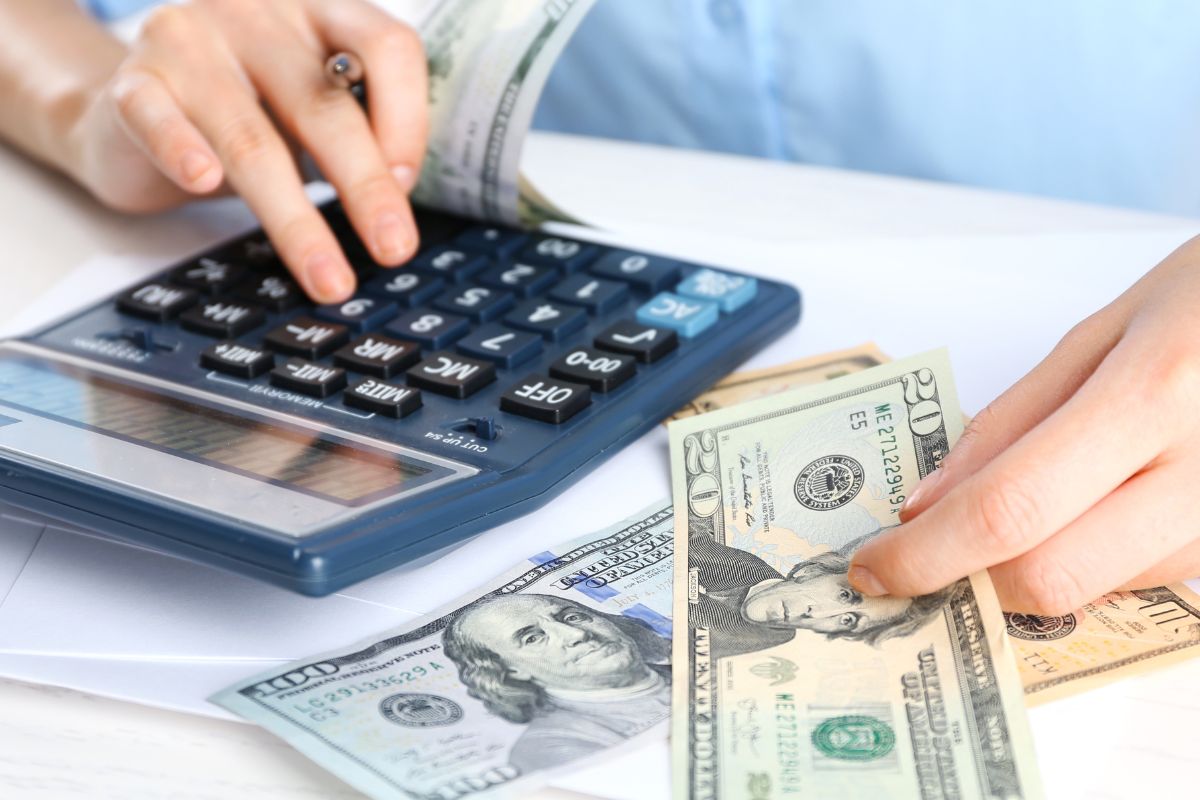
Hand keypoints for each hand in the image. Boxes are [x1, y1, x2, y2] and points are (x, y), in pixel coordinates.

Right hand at [66, 0, 426, 301]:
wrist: (137, 110)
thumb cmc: (248, 110)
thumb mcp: (312, 108)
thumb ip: (359, 129)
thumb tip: (398, 193)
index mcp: (320, 10)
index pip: (385, 47)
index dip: (408, 119)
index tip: (408, 184)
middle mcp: (258, 14)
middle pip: (324, 106)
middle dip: (366, 187)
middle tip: (393, 247)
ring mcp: (191, 42)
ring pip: (254, 138)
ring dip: (296, 219)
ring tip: (327, 276)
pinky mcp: (135, 82)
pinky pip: (158, 119)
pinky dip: (181, 150)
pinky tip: (203, 182)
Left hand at [849, 235, 1199, 613]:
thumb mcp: (1102, 332)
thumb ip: (1011, 422)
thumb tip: (928, 504)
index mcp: (1152, 394)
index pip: (1010, 508)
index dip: (926, 552)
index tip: (873, 567)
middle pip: (1050, 575)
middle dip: (967, 576)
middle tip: (924, 553)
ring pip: (1095, 588)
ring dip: (1028, 564)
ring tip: (1021, 505)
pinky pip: (1140, 578)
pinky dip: (1085, 556)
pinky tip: (1087, 506)